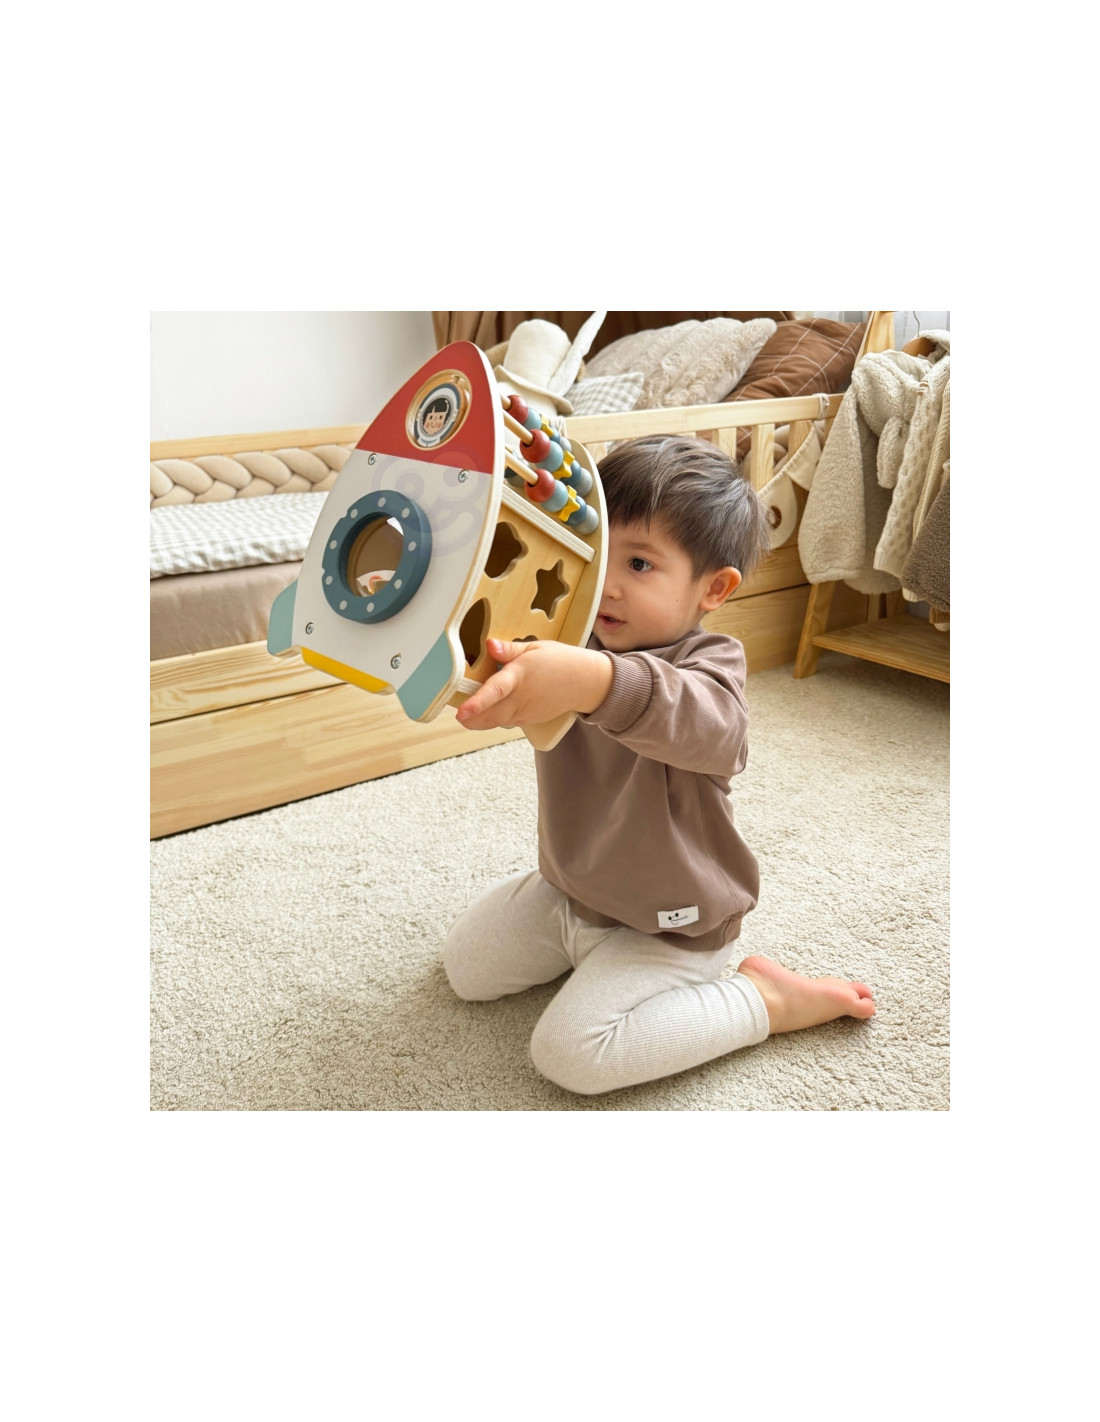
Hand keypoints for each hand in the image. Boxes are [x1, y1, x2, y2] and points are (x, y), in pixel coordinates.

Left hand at [456, 638, 612, 731]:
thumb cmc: (561, 661)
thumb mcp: (535, 648)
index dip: (477, 703)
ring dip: (479, 720)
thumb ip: (509, 650)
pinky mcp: (529, 718)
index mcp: (520, 676)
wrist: (586, 682)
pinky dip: (494, 718)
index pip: (496, 691)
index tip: (461, 711)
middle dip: (471, 719)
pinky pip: (506, 721)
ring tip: (467, 713)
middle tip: (457, 714)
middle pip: (490, 715)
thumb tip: (489, 645)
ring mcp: (525, 711)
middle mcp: (521, 698)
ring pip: (496, 721)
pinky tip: (489, 709)